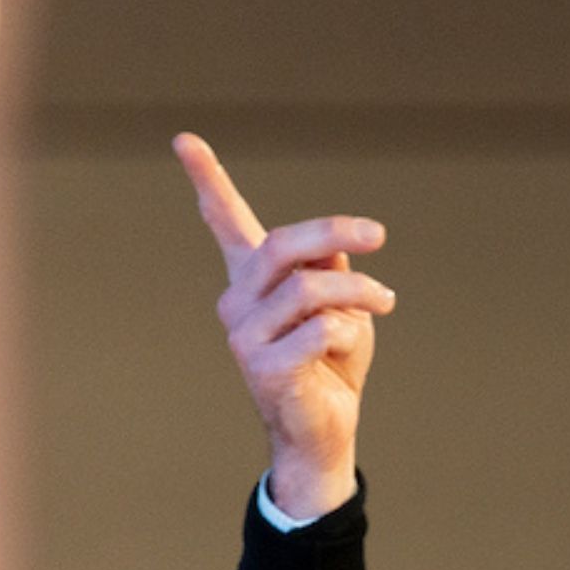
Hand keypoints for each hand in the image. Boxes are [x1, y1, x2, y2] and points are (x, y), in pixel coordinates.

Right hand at [174, 134, 393, 519]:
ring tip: (384, 302)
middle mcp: (238, 302)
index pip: (225, 223)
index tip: (185, 140)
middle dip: (334, 232)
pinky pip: (321, 329)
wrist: (325, 429)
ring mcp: (245, 335)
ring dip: (359, 291)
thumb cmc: (332, 364)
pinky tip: (352, 349)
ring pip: (308, 288)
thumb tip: (333, 244)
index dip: (207, 180)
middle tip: (379, 235)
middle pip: (279, 246)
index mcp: (252, 281)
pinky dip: (351, 332)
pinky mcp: (264, 366)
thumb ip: (330, 269)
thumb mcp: (341, 306)